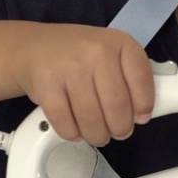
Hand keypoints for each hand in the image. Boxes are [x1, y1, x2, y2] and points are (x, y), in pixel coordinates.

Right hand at [14, 25, 155, 145]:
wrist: (34, 47)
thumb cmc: (78, 55)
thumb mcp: (111, 54)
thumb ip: (129, 78)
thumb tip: (140, 115)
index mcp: (119, 42)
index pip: (142, 80)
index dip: (143, 106)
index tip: (140, 118)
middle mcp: (96, 50)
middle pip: (117, 106)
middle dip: (121, 128)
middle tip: (118, 132)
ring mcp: (69, 66)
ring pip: (92, 119)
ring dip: (97, 135)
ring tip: (97, 134)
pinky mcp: (46, 84)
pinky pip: (66, 124)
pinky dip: (72, 134)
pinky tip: (75, 129)